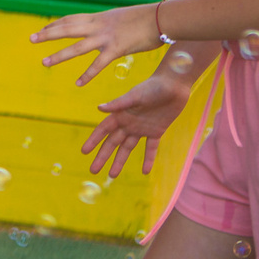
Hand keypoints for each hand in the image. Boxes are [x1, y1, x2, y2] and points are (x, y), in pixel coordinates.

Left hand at [30, 2, 164, 86]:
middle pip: (67, 29)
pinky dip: (87, 74)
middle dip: (47, 34)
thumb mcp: (121, 16)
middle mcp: (98, 26)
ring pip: (76, 47)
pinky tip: (78, 83)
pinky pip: (98, 64)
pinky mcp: (116, 49)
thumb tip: (106, 25)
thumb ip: (109, 23)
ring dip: (59, 55)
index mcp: (98, 17)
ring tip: (44, 63)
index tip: (43, 28)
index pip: (71, 19)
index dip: (55, 24)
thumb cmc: (146, 17)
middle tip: (30, 39)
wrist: (162, 18)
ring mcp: (105, 37)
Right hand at [79, 68, 196, 177]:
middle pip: (112, 143)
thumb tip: (99, 108)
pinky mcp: (156, 131)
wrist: (174, 84)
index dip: (93, 141)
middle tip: (93, 170)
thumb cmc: (153, 86)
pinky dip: (148, 159)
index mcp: (120, 114)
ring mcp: (141, 128)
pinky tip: (145, 171)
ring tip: (112, 175)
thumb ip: (118, 104)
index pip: (103, 130)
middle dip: (102, 157)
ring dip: (120, 161)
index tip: (84, 151)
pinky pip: (151, 148)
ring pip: (127, 148)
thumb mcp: (135, 95)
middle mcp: (128, 123)